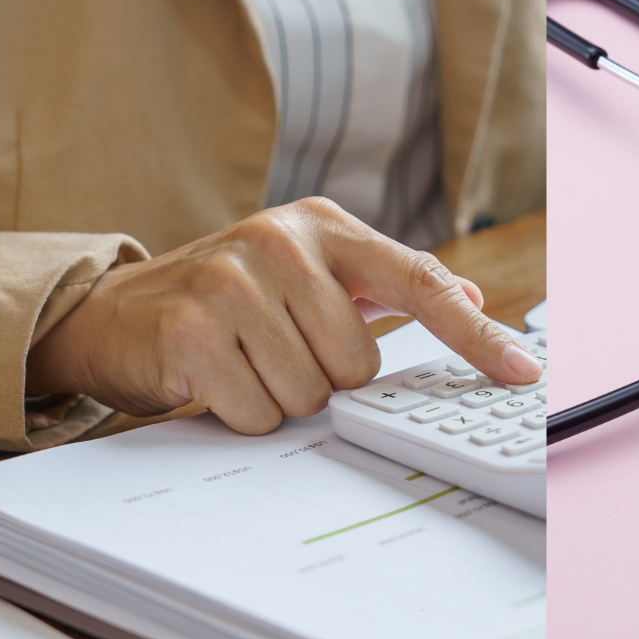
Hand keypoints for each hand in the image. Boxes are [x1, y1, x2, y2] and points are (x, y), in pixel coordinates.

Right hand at [25, 198, 543, 433]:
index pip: (420, 280)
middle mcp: (281, 241)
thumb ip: (388, 286)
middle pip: (359, 362)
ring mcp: (232, 280)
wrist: (116, 312)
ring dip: (280, 396)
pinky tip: (215, 377)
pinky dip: (242, 412)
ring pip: (311, 393)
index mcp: (324, 226)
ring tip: (244, 360)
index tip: (521, 369)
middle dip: (324, 377)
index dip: (475, 332)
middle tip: (278, 352)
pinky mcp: (192, 328)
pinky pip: (258, 411)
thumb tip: (473, 298)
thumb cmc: (227, 297)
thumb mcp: (308, 274)